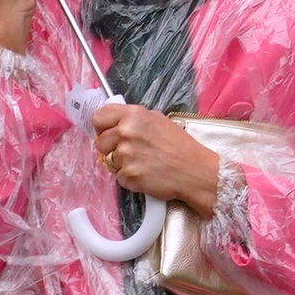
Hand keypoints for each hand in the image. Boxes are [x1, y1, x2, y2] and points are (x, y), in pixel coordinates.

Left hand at [90, 102, 227, 216]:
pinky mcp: (128, 175)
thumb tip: (117, 123)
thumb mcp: (158, 120)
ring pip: (109, 161)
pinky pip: (119, 177)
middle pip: (100, 142)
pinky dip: (130, 178)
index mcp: (133, 115)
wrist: (195, 171)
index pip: (98, 117)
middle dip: (111, 148)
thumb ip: (134, 119)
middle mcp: (126, 132)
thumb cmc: (180, 146)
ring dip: (122, 164)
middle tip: (131, 152)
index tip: (109, 132)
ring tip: (143, 163)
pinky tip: (146, 174)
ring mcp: (125, 154)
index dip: (102, 127)